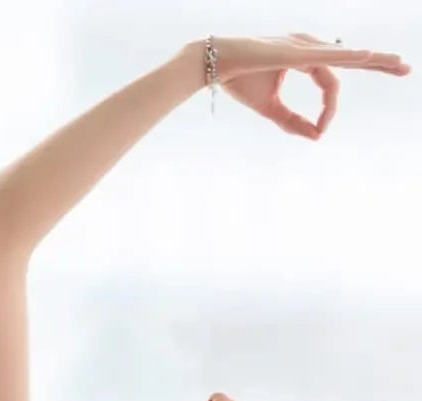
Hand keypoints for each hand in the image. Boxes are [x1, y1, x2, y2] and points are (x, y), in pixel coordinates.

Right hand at [206, 33, 409, 139]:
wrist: (214, 64)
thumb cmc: (239, 80)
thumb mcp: (269, 108)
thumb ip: (292, 121)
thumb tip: (317, 137)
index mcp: (303, 57)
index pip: (329, 84)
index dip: (329, 109)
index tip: (322, 131)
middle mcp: (309, 47)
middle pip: (351, 57)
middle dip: (379, 63)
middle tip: (405, 68)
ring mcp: (304, 46)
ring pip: (346, 56)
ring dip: (374, 60)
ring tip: (398, 63)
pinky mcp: (294, 51)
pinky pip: (326, 56)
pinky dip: (347, 57)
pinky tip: (366, 57)